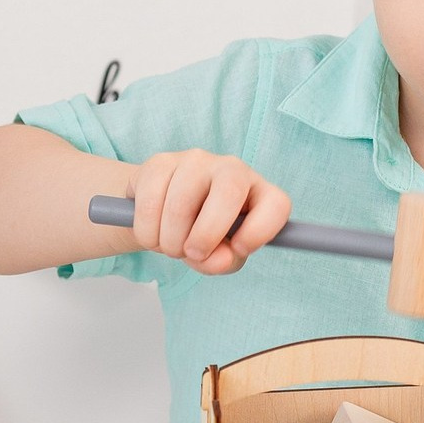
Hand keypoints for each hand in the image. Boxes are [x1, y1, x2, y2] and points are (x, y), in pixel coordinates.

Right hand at [125, 150, 290, 274]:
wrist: (161, 214)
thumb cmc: (202, 235)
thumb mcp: (219, 255)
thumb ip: (223, 261)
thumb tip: (217, 259)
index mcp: (259, 193)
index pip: (277, 204)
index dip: (260, 231)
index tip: (238, 249)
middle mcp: (232, 169)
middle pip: (228, 194)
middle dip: (206, 235)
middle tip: (192, 254)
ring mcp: (196, 161)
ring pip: (181, 203)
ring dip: (170, 240)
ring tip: (170, 245)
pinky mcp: (160, 163)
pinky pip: (149, 201)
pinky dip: (147, 230)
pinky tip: (152, 232)